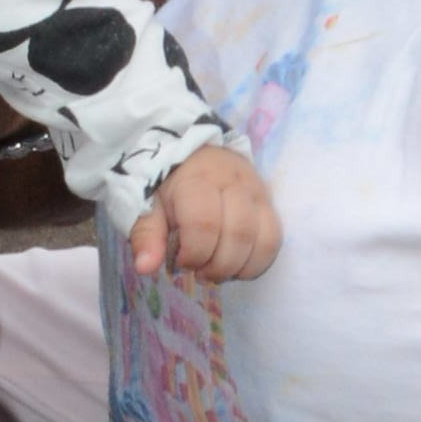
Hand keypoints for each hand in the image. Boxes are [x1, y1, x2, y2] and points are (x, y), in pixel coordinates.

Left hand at [128, 140, 279, 287]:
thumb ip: (146, 235)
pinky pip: (274, 240)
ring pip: (264, 240)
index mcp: (199, 179)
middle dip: (218, 266)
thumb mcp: (145, 203)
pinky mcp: (269, 202)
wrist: (194, 150)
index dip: (194, 253)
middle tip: (199, 272)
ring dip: (240, 267)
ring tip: (217, 271)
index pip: (205, 224)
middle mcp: (235, 183)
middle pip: (239, 235)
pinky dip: (257, 262)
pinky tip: (236, 266)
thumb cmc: (166, 180)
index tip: (180, 262)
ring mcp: (257, 192)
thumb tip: (145, 268)